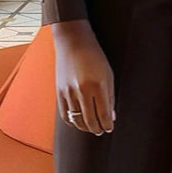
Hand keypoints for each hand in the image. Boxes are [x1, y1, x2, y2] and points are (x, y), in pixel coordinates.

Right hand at [50, 19, 115, 133]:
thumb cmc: (94, 56)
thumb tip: (111, 116)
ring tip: (91, 128)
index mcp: (98, 85)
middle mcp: (82, 90)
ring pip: (77, 119)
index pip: (104, 114)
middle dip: (97, 129)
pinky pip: (65, 114)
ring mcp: (69, 92)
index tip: (109, 128)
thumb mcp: (108, 74)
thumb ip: (110, 96)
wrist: (73, 41)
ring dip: (85, 127)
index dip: (107, 124)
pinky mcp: (59, 92)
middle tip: (101, 131)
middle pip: (90, 120)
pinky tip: (78, 122)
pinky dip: (72, 122)